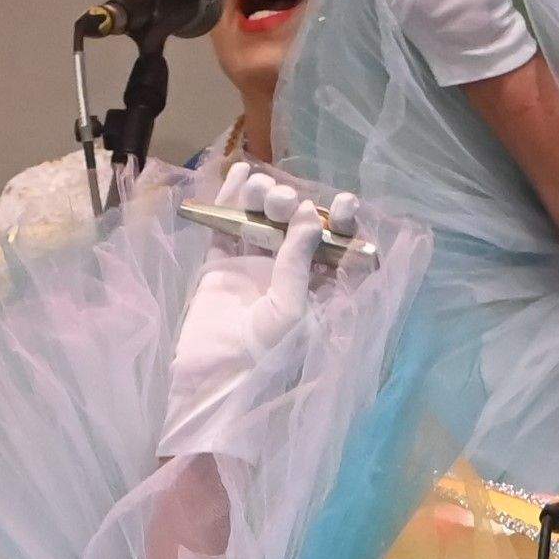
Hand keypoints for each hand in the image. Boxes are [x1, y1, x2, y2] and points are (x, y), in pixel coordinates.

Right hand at [154, 168, 367, 460]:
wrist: (212, 386)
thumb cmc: (265, 359)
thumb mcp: (291, 310)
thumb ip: (298, 260)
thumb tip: (307, 212)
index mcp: (321, 294)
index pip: (342, 251)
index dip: (346, 224)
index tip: (344, 204)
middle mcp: (292, 280)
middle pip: (302, 230)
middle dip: (298, 208)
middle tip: (286, 204)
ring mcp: (256, 272)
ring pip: (265, 223)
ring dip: (266, 200)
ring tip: (261, 192)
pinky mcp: (222, 269)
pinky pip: (228, 227)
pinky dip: (232, 200)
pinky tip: (239, 173)